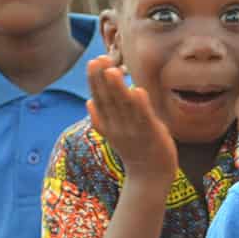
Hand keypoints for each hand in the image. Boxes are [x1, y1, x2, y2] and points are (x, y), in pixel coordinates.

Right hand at [85, 56, 176, 182]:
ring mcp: (134, 132)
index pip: (98, 99)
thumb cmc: (135, 152)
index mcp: (108, 125)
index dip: (95, 80)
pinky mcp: (151, 136)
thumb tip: (88, 102)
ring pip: (124, 107)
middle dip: (102, 79)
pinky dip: (140, 105)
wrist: (149, 178)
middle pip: (108, 100)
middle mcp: (118, 128)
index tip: (93, 61)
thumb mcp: (114, 135)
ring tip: (114, 70)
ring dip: (118, 89)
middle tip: (98, 59)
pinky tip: (137, 90)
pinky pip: (144, 119)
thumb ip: (101, 119)